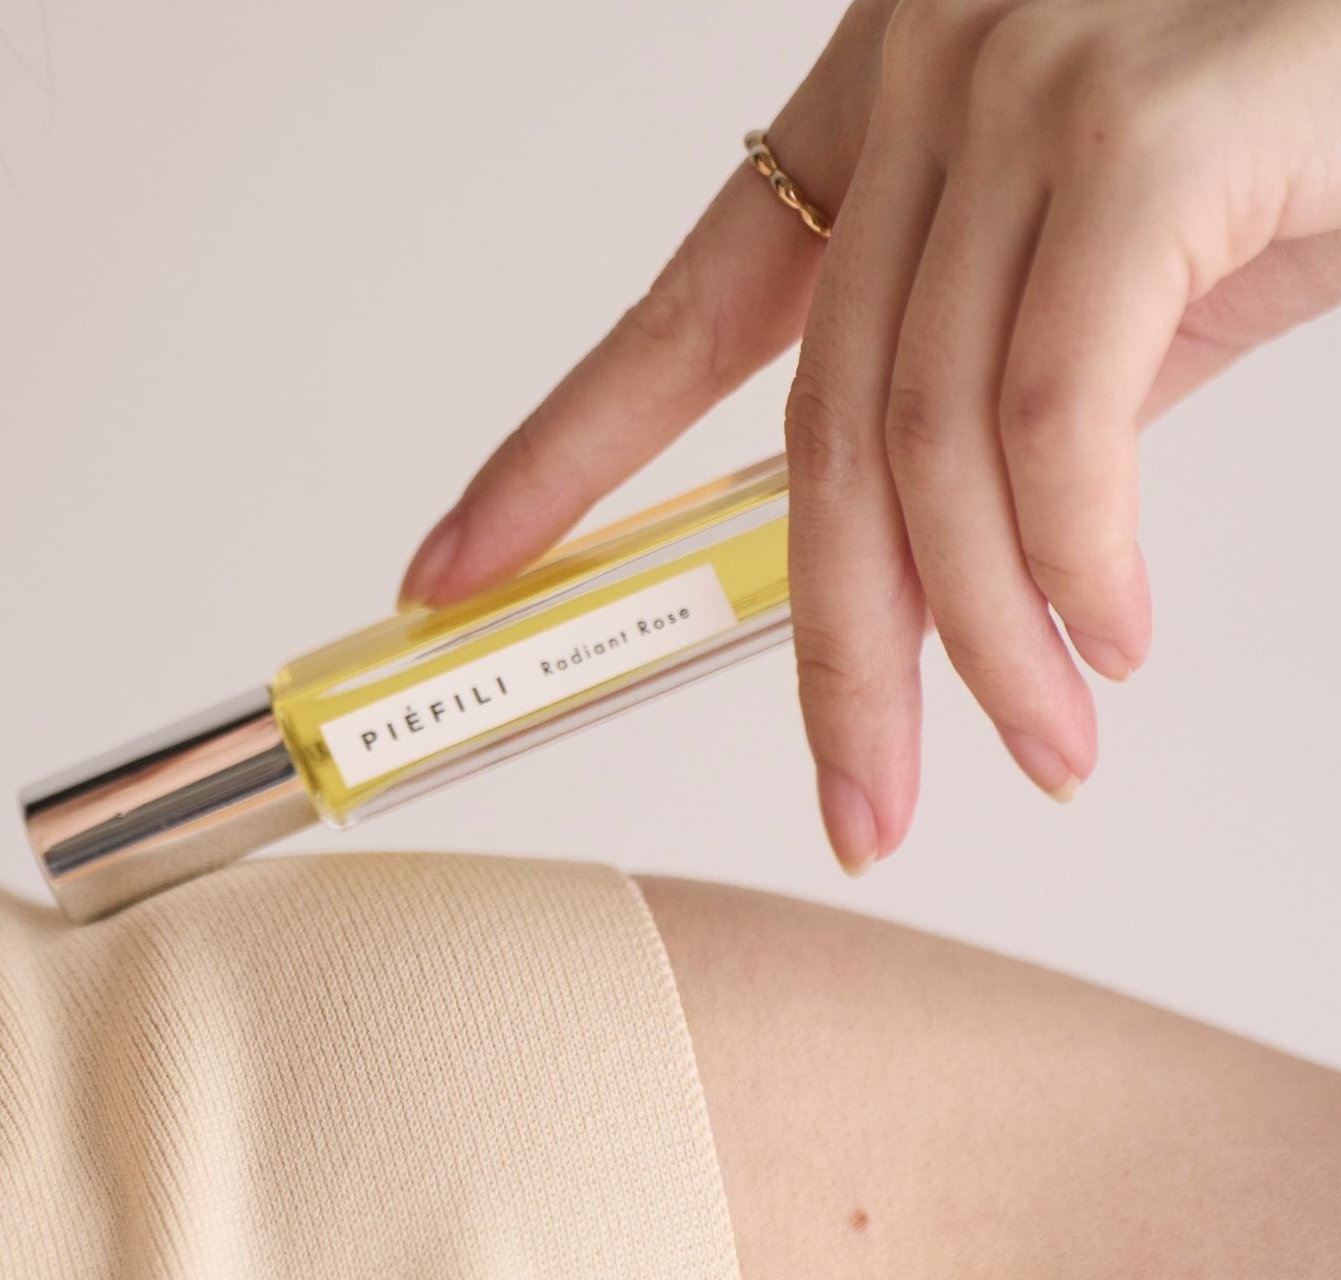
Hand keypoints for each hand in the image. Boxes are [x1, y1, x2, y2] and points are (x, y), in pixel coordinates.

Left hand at [396, 0, 1340, 872]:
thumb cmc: (1324, 117)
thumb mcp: (1152, 264)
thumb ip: (1035, 380)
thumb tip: (974, 546)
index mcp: (894, 112)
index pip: (680, 316)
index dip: (556, 457)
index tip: (453, 575)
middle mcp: (931, 82)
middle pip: (814, 423)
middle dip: (832, 646)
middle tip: (860, 802)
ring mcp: (1020, 96)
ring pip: (924, 439)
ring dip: (982, 637)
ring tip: (1043, 742)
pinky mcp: (1139, 137)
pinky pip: (1048, 411)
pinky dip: (1072, 555)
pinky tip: (1109, 638)